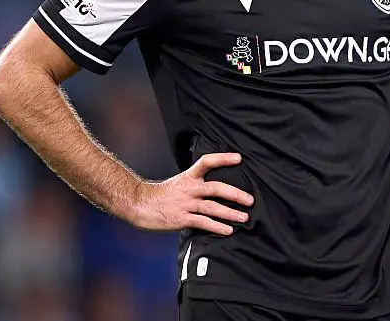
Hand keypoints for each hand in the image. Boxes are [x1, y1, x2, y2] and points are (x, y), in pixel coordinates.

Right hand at [128, 152, 254, 235]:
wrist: (139, 204)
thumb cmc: (162, 195)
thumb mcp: (179, 183)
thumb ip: (196, 184)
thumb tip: (217, 189)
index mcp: (188, 177)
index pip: (206, 162)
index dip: (223, 159)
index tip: (239, 158)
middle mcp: (189, 189)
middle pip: (216, 188)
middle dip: (235, 194)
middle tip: (250, 200)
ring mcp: (185, 204)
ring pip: (212, 207)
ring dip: (230, 213)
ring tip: (244, 217)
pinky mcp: (181, 218)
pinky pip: (203, 222)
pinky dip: (217, 226)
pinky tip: (228, 230)